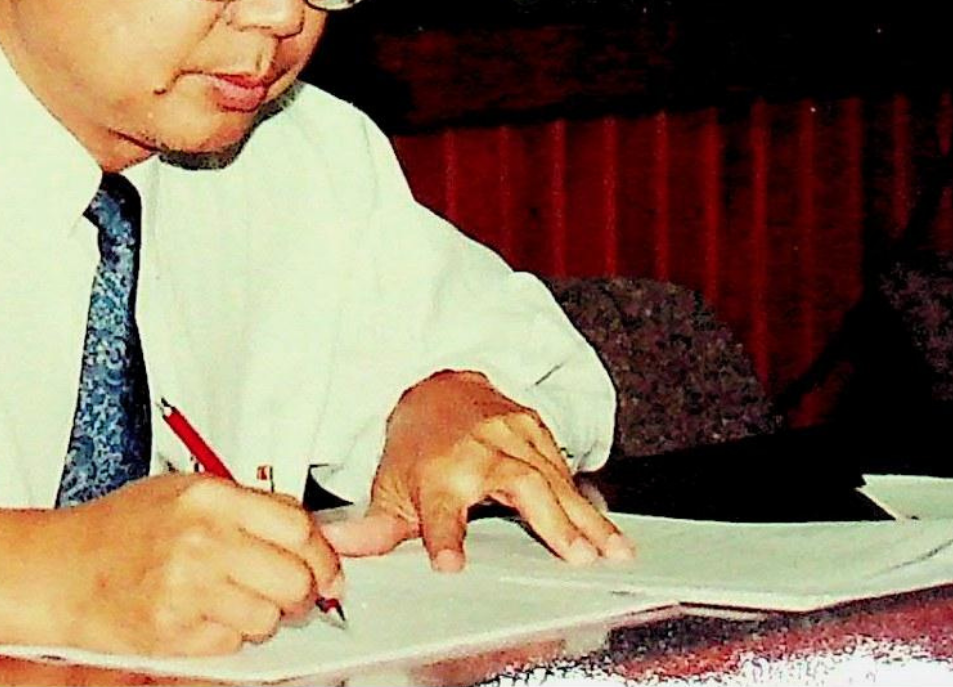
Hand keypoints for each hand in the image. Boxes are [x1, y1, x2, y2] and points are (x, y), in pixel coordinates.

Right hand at [0, 473, 344, 655]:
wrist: (61, 569)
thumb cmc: (118, 530)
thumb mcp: (182, 493)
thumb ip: (246, 506)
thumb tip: (307, 533)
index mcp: (208, 498)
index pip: (298, 527)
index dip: (322, 554)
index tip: (325, 567)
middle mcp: (202, 540)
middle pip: (294, 577)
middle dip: (302, 591)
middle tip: (293, 593)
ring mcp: (188, 588)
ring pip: (269, 617)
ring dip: (263, 617)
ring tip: (234, 602)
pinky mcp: (176, 630)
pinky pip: (235, 643)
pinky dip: (229, 636)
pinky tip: (205, 616)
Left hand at [321, 371, 633, 570]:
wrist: (435, 387)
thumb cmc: (414, 448)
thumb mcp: (388, 487)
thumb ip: (375, 529)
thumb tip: (338, 552)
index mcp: (436, 475)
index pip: (438, 513)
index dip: (442, 538)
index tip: (450, 565)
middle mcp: (478, 453)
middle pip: (519, 488)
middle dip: (550, 522)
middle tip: (578, 556)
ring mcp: (512, 437)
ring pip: (555, 479)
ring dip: (587, 518)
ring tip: (613, 551)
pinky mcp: (536, 430)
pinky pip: (566, 468)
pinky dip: (590, 499)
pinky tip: (611, 529)